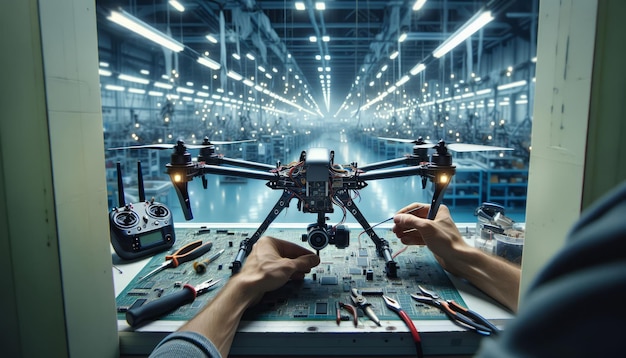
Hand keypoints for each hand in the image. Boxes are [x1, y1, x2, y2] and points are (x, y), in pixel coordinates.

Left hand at [238, 236, 320, 303]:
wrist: (248, 289)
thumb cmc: (261, 274)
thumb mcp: (288, 267)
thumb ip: (303, 262)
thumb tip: (313, 259)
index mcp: (269, 242)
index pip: (292, 246)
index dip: (305, 253)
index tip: (312, 258)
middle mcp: (264, 249)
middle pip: (287, 254)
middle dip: (299, 262)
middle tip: (309, 266)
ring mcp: (262, 260)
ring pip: (282, 262)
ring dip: (294, 268)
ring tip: (303, 272)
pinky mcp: (261, 270)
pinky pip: (277, 269)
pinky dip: (286, 272)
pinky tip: (293, 276)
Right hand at [393, 203, 519, 310]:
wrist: (457, 258)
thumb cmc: (447, 241)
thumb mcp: (426, 227)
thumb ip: (410, 221)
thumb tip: (398, 217)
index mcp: (437, 210)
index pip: (417, 207)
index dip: (405, 213)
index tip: (396, 218)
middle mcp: (435, 218)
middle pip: (415, 218)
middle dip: (404, 224)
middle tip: (395, 229)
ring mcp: (433, 230)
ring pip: (415, 228)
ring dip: (406, 232)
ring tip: (398, 235)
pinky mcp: (432, 240)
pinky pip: (419, 237)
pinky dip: (411, 238)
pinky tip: (404, 240)